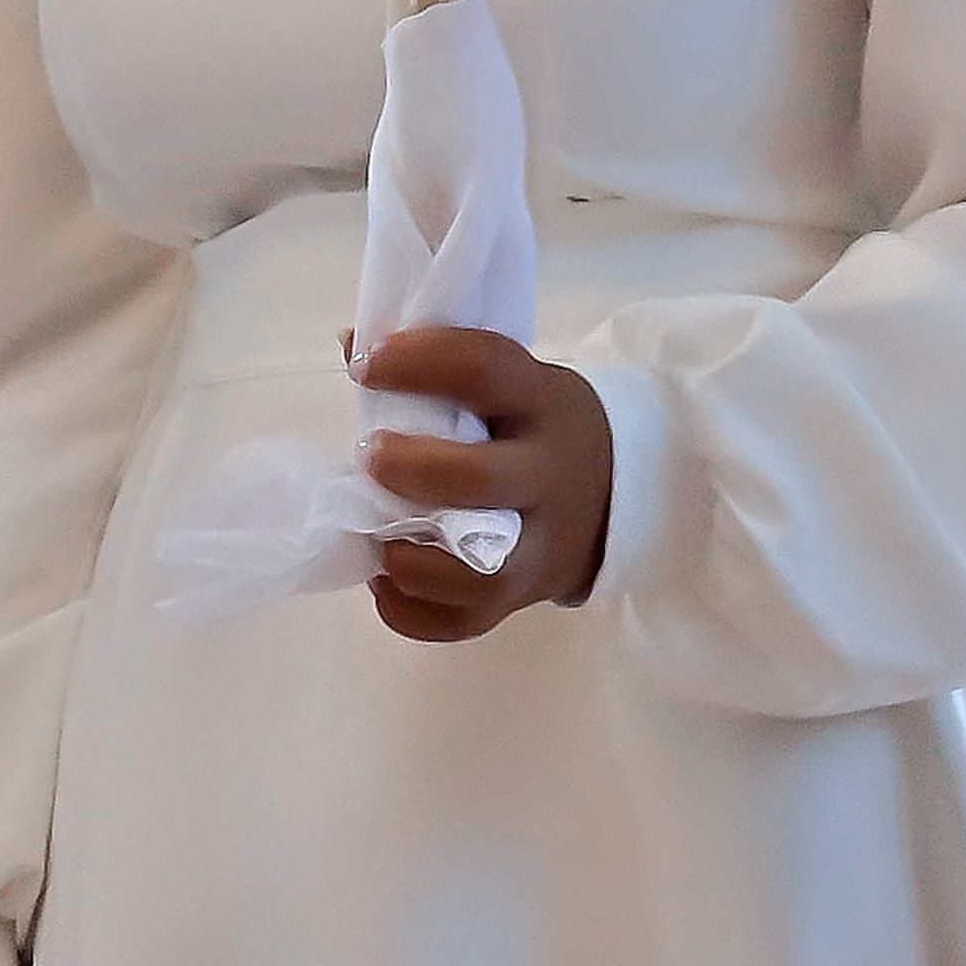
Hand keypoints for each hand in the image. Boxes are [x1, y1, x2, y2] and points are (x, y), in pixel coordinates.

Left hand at [355, 326, 615, 644]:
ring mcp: (541, 549)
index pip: (484, 370)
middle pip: (479, 479)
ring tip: (375, 533)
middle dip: (408, 468)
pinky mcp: (523, 599)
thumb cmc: (536, 428)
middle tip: (369, 455)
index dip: (418, 362)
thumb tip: (350, 344)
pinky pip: (460, 622)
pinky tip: (387, 577)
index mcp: (543, 403)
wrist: (616, 493)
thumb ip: (440, 368)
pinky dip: (409, 609)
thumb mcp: (512, 384)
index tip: (364, 365)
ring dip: (406, 557)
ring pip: (474, 574)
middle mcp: (549, 477)